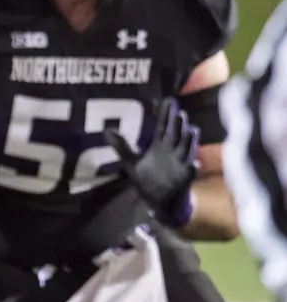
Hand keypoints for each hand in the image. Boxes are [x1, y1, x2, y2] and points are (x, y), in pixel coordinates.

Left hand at [105, 99, 199, 227]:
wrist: (154, 200)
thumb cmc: (146, 179)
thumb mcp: (131, 162)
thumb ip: (121, 147)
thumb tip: (107, 130)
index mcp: (159, 145)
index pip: (163, 127)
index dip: (165, 114)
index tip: (168, 100)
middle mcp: (172, 151)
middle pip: (176, 135)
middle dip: (178, 125)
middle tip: (180, 113)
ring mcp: (180, 164)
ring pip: (186, 150)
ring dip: (189, 141)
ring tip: (191, 130)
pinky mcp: (184, 178)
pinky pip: (190, 173)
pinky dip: (193, 169)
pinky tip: (194, 164)